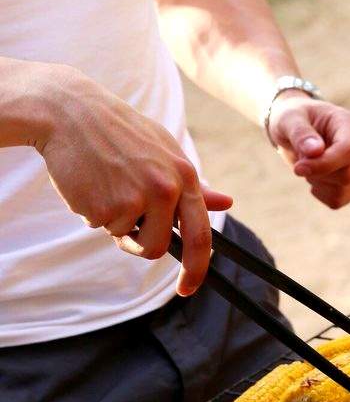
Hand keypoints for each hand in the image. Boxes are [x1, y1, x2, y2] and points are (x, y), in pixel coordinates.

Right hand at [33, 64, 231, 295]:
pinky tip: (89, 182)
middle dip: (140, 245)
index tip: (188, 289)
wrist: (71, 112)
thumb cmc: (121, 133)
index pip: (201, 235)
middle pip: (158, 249)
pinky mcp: (104, 206)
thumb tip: (226, 203)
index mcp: (185, 176)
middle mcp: (166, 189)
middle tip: (124, 223)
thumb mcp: (165, 152)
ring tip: (106, 188)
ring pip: (125, 239)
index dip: (198, 268)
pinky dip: (91, 211)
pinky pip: (98, 226)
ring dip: (114, 224)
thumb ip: (192, 184)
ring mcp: (135, 199)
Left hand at [267, 92, 349, 208]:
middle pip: (349, 174)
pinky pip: (339, 199)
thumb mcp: (288, 120)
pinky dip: (321, 193)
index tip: (298, 168)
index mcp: (349, 123)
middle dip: (318, 174)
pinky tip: (315, 178)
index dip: (325, 164)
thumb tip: (315, 150)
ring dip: (318, 183)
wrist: (295, 130)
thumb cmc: (292, 120)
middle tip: (299, 164)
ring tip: (309, 165)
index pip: (349, 150)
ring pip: (345, 189)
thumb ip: (301, 133)